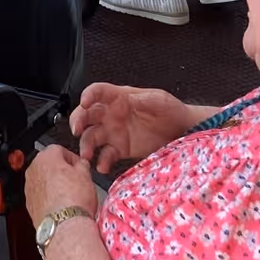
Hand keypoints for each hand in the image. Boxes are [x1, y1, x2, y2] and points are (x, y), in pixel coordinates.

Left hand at [25, 142, 100, 228]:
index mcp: (46, 157)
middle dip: (62, 171)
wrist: (64, 226)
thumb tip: (81, 164)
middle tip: (76, 182)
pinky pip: (40, 196)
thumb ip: (82, 164)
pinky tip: (61, 206)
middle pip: (49, 165)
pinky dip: (49, 198)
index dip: (73, 159)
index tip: (80, 167)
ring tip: (70, 196)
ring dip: (54, 185)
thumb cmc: (74, 200)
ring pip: (43, 181)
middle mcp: (33, 170)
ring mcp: (29, 187)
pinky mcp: (29, 204)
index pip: (60, 150)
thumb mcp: (86, 175)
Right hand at [71, 83, 191, 173]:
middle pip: (87, 114)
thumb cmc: (170, 110)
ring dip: (86, 145)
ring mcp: (115, 133)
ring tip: (87, 155)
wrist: (182, 132)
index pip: (98, 92)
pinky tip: (102, 166)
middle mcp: (112, 114)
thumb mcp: (160, 100)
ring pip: (91, 136)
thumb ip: (145, 99)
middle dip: (78, 121)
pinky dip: (102, 161)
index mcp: (120, 97)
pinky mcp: (121, 149)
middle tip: (76, 130)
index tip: (84, 102)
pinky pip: (106, 155)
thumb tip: (130, 99)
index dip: (89, 95)